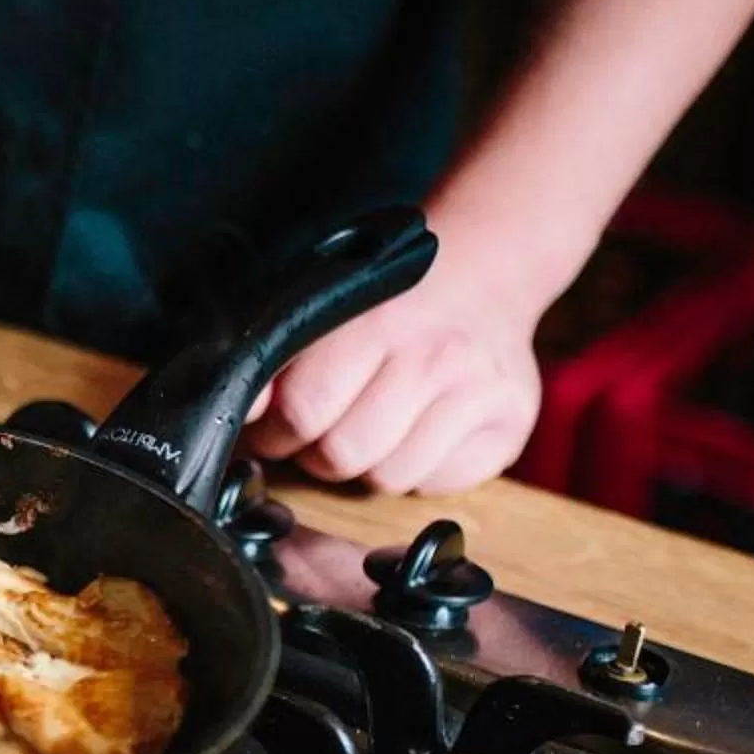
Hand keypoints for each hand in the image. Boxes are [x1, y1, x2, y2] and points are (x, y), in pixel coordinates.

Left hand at [244, 241, 549, 495]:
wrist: (483, 268)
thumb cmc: (389, 296)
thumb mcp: (326, 306)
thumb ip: (277, 355)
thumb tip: (242, 411)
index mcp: (379, 322)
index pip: (303, 412)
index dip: (276, 432)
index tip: (277, 427)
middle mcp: (436, 357)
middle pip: (343, 455)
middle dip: (318, 453)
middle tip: (325, 430)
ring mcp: (480, 392)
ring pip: (388, 478)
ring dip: (368, 464)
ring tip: (373, 427)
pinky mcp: (510, 423)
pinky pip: (435, 485)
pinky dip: (416, 470)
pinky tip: (418, 432)